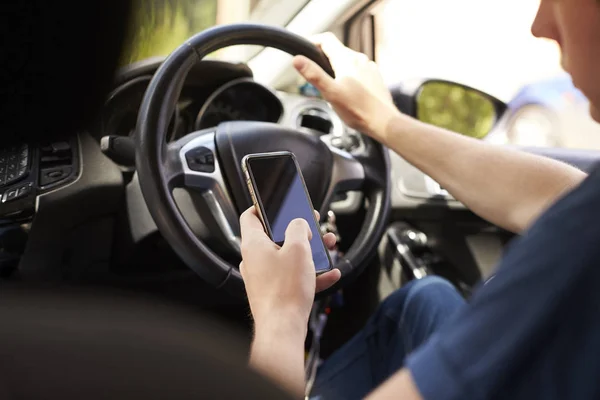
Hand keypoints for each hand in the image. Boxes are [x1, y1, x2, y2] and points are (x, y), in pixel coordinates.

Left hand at [239, 207, 340, 330]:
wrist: (283, 328)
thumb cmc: (285, 290)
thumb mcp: (298, 248)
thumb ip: (299, 228)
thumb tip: (299, 223)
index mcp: (254, 244)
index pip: (251, 215)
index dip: (264, 205)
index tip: (279, 203)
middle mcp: (255, 259)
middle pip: (275, 236)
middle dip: (298, 231)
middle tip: (312, 227)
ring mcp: (264, 277)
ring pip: (287, 257)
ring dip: (309, 252)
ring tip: (326, 249)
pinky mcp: (274, 291)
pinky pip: (293, 276)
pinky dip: (310, 273)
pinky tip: (329, 274)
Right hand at [293, 32, 399, 138]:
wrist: (383, 121)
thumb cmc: (357, 110)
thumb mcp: (330, 93)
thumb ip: (314, 75)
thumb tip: (297, 60)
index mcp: (346, 59)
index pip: (327, 39)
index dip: (314, 42)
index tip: (306, 50)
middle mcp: (359, 59)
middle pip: (336, 50)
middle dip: (324, 59)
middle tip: (316, 75)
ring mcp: (368, 67)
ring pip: (347, 61)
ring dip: (337, 68)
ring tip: (332, 86)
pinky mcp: (374, 76)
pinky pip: (358, 70)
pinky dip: (350, 75)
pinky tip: (348, 90)